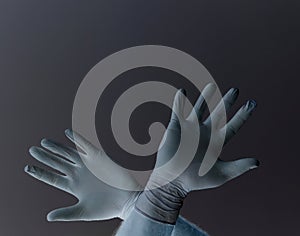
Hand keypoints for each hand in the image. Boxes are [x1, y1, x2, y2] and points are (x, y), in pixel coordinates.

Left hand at [25, 129, 139, 220]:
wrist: (126, 199)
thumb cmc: (107, 208)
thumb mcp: (83, 212)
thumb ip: (66, 213)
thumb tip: (48, 217)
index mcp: (73, 186)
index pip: (52, 177)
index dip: (40, 172)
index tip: (27, 167)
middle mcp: (78, 174)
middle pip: (57, 163)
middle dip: (45, 157)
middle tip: (32, 150)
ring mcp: (87, 165)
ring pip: (68, 154)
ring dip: (56, 148)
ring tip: (43, 143)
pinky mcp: (98, 157)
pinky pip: (85, 146)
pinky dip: (77, 139)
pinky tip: (67, 133)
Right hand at [135, 84, 258, 223]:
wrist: (173, 180)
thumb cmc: (195, 180)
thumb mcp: (221, 174)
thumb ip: (238, 167)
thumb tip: (257, 162)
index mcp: (216, 143)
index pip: (232, 126)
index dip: (242, 115)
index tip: (251, 103)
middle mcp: (204, 133)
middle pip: (218, 114)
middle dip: (227, 102)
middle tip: (235, 90)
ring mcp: (190, 129)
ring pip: (199, 108)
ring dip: (205, 97)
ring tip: (212, 86)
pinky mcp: (176, 127)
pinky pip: (178, 110)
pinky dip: (180, 100)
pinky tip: (183, 91)